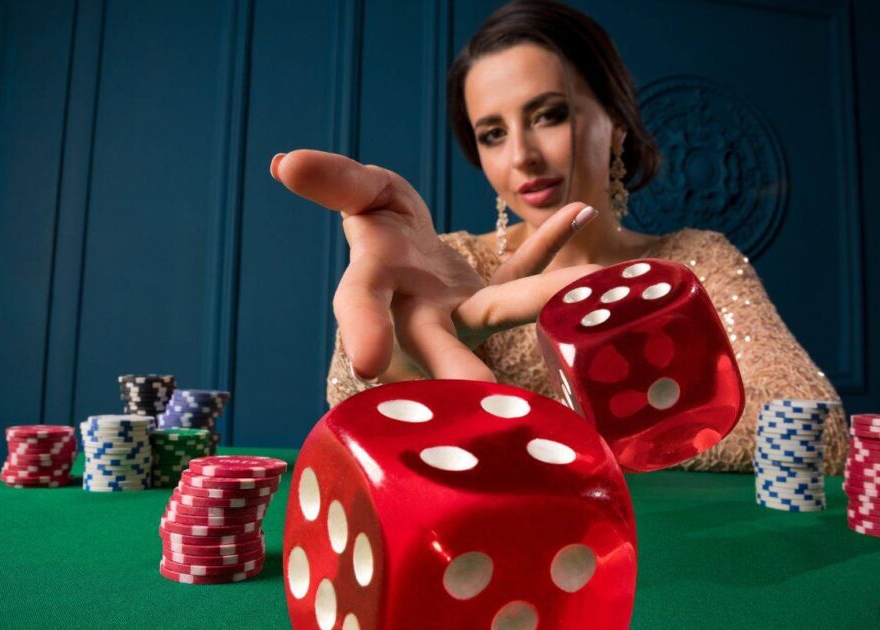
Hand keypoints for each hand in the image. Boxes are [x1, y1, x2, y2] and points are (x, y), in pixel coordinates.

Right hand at [271, 149, 602, 381]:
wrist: (402, 250)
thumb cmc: (373, 227)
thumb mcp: (354, 196)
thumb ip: (331, 182)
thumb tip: (285, 162)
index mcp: (374, 288)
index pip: (363, 307)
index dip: (363, 331)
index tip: (367, 367)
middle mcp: (418, 312)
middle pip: (438, 339)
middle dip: (457, 365)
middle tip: (488, 396)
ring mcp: (461, 307)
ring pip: (500, 307)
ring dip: (540, 298)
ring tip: (594, 280)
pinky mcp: (490, 293)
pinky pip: (521, 268)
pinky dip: (547, 243)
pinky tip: (578, 211)